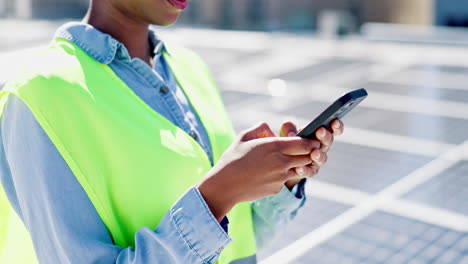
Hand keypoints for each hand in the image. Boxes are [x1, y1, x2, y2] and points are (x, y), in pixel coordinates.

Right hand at [197, 122, 319, 221]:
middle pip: (307, 156)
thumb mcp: (244, 137)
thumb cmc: (232, 158)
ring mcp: (280, 177)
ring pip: (300, 169)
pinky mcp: (277, 188)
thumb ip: (261, 128)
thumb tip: (271, 130)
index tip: (312, 139)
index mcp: (274, 146)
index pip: (304, 143)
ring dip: (299, 164)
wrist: (225, 186)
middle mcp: (281, 162)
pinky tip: (268, 174)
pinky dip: (283, 175)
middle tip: (309, 149)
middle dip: (310, 152)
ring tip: (289, 160)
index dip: (311, 141)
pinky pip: (286, 179)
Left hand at [280, 119, 343, 189]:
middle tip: (320, 131)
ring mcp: (318, 160)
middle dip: (325, 136)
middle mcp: (323, 147)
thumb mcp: (288, 131)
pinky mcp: (310, 171)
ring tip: (314, 153)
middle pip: (328, 141)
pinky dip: (305, 170)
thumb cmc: (291, 141)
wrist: (284, 160)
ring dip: (318, 155)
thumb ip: (289, 128)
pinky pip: (309, 171)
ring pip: (322, 158)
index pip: (333, 129)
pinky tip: (299, 168)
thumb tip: (291, 135)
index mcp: (321, 134)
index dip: (337, 126)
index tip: (335, 121)